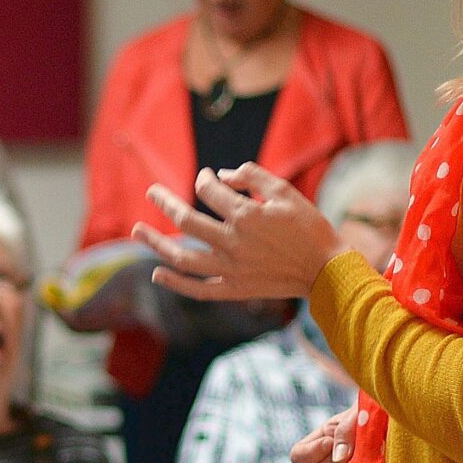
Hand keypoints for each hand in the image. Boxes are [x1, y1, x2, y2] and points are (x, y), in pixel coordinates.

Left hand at [132, 162, 345, 302]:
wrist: (326, 269)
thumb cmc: (308, 226)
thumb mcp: (285, 191)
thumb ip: (252, 176)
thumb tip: (221, 173)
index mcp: (246, 215)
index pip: (209, 191)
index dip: (204, 179)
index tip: (207, 177)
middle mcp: (233, 242)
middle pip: (186, 221)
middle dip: (165, 202)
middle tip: (151, 191)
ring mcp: (231, 268)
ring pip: (183, 257)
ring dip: (156, 243)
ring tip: (136, 231)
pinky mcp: (234, 289)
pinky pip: (198, 289)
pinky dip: (176, 283)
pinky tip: (156, 273)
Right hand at [289, 407, 378, 462]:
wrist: (410, 422)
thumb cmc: (382, 411)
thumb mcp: (360, 413)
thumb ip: (345, 431)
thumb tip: (339, 458)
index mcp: (325, 438)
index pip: (299, 455)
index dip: (310, 453)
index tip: (329, 442)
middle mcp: (334, 459)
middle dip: (338, 462)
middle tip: (360, 447)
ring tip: (373, 458)